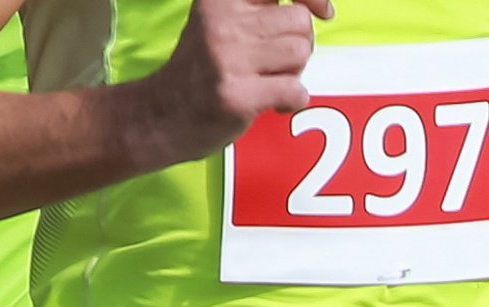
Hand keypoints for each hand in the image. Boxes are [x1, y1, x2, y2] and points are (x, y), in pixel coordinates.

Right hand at [128, 0, 323, 162]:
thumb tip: (317, 8)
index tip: (325, 12)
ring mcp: (228, 57)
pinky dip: (294, 101)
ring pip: (300, 53)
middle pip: (300, 21)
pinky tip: (274, 105)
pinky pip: (296, 90)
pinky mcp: (238, 94)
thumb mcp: (219, 22)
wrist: (163, 115)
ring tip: (271, 82)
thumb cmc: (203, 69)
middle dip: (300, 45)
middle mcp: (222, 21)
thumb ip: (258, 9)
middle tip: (277, 64)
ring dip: (295, 73)